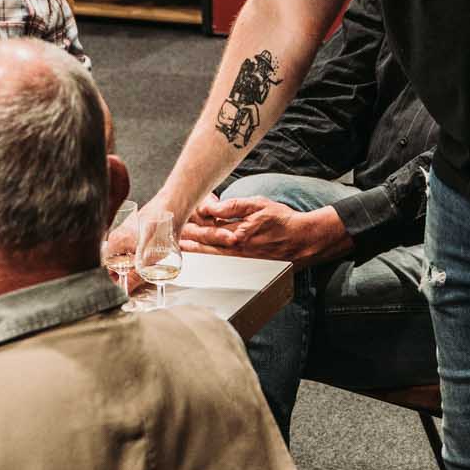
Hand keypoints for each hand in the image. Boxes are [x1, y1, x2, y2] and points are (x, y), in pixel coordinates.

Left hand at [180, 196, 351, 263]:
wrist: (302, 241)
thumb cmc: (282, 220)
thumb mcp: (258, 204)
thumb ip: (233, 205)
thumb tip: (212, 205)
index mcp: (237, 232)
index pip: (207, 227)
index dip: (190, 224)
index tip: (175, 221)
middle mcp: (236, 249)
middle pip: (204, 244)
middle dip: (185, 239)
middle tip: (166, 238)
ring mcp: (239, 260)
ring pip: (209, 256)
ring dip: (191, 252)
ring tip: (174, 249)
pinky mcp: (244, 265)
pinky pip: (220, 263)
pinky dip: (206, 260)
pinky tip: (197, 259)